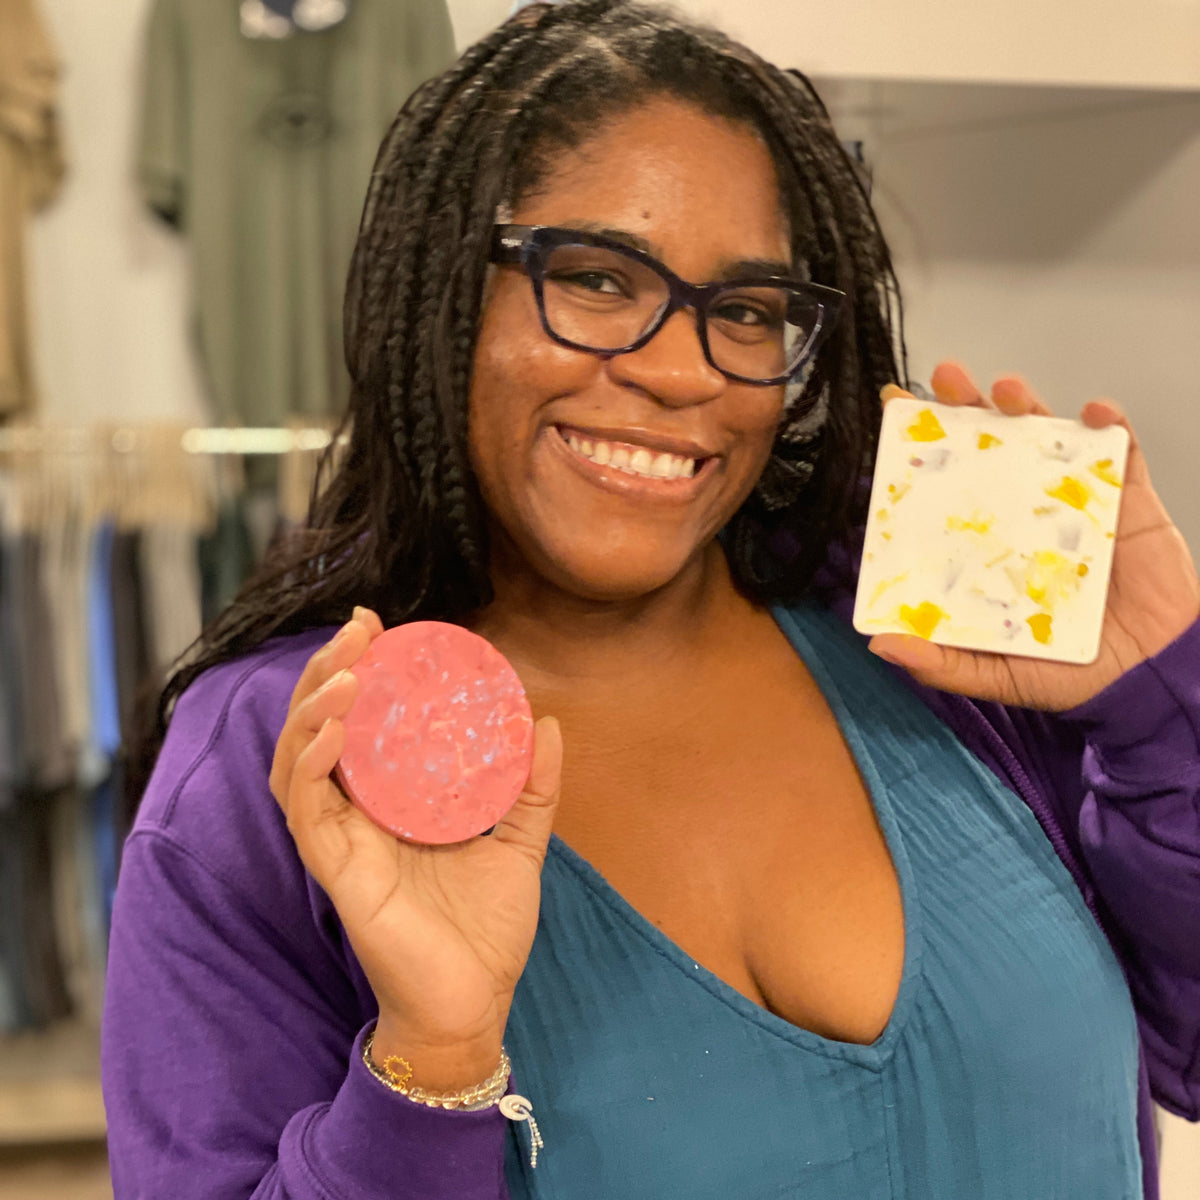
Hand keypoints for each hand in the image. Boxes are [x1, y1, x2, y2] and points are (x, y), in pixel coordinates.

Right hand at [269, 607, 562, 1087]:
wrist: (472, 1004)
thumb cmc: (484, 931)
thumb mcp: (519, 842)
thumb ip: (532, 786)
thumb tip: (546, 723)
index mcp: (390, 803)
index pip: (359, 723)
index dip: (357, 672)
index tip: (377, 625)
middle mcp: (356, 814)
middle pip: (318, 728)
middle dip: (327, 672)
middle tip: (357, 628)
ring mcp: (340, 840)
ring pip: (298, 759)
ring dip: (312, 708)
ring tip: (343, 670)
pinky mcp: (336, 870)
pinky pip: (306, 808)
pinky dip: (311, 763)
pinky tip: (333, 729)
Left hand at [868, 362, 1199, 710]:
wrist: (1148, 677)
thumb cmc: (1067, 671)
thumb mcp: (993, 674)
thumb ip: (940, 661)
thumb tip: (879, 644)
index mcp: (984, 540)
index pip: (944, 482)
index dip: (920, 443)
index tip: (893, 408)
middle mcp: (1022, 510)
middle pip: (990, 444)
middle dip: (966, 403)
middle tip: (947, 378)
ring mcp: (1074, 500)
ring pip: (1048, 436)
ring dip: (1028, 404)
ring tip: (1007, 391)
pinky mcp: (1128, 501)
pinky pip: (1121, 452)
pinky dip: (1110, 426)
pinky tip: (1095, 415)